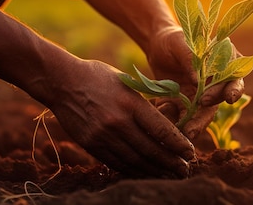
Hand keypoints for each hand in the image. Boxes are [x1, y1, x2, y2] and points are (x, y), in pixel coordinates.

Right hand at [43, 59, 194, 177]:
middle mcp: (118, 122)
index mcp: (131, 102)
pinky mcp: (91, 144)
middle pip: (151, 149)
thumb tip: (167, 122)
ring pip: (135, 160)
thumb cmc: (98, 77)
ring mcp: (103, 135)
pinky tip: (145, 173)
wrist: (62, 82)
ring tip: (170, 175)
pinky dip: (134, 170)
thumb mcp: (126, 81)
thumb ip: (145, 102)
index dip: (178, 144)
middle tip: (185, 170)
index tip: (191, 152)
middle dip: (171, 162)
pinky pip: (117, 162)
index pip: (161, 129)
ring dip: (155, 170)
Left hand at [146, 26, 244, 138]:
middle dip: (207, 115)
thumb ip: (189, 57)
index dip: (233, 89)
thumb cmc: (173, 39)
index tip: (228, 98)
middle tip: (194, 125)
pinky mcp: (186, 105)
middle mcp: (216, 83)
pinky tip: (170, 123)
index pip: (235, 78)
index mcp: (224, 63)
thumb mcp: (180, 42)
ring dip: (195, 124)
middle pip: (219, 102)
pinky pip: (185, 117)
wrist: (157, 46)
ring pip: (203, 114)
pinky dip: (177, 121)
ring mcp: (201, 96)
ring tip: (186, 132)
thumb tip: (197, 79)